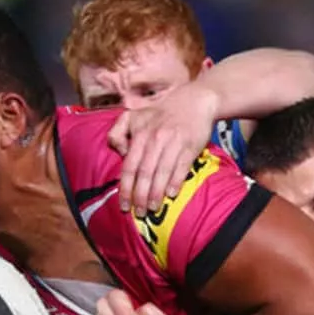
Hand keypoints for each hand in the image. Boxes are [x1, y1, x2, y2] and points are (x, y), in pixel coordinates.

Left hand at [108, 83, 218, 215]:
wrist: (195, 101)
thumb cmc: (161, 113)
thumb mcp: (134, 116)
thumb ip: (118, 131)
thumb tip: (119, 153)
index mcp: (141, 134)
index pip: (130, 166)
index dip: (126, 188)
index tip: (124, 206)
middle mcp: (155, 139)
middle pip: (145, 173)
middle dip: (140, 196)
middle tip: (138, 213)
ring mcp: (174, 143)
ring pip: (162, 172)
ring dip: (156, 193)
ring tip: (152, 209)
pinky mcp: (191, 146)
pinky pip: (181, 167)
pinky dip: (175, 181)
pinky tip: (171, 194)